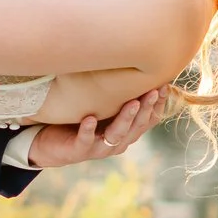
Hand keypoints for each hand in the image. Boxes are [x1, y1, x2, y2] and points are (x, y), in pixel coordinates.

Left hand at [23, 89, 166, 169]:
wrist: (52, 145)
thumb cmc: (82, 122)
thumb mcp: (104, 108)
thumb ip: (119, 96)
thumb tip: (134, 67)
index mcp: (127, 131)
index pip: (149, 119)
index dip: (158, 104)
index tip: (164, 85)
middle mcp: (117, 141)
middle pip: (137, 126)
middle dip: (146, 108)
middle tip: (154, 91)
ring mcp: (99, 148)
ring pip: (117, 134)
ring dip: (125, 118)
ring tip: (132, 103)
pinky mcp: (79, 151)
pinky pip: (85, 141)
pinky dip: (88, 130)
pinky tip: (89, 118)